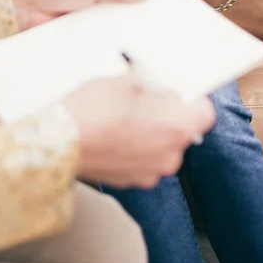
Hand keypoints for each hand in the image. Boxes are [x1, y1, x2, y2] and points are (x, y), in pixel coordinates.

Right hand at [63, 76, 215, 188]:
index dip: (191, 98)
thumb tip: (156, 84)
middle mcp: (169, 156)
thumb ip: (151, 83)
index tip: (177, 90)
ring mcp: (149, 172)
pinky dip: (132, 148)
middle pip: (181, 130)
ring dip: (149, 132)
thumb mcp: (125, 81)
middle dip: (166, 114)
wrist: (58, 142)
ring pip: (160, 146)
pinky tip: (112, 133)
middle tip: (143, 99)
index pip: (204, 112)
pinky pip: (142, 160)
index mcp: (177, 128)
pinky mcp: (130, 181)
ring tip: (122, 117)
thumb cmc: (91, 112)